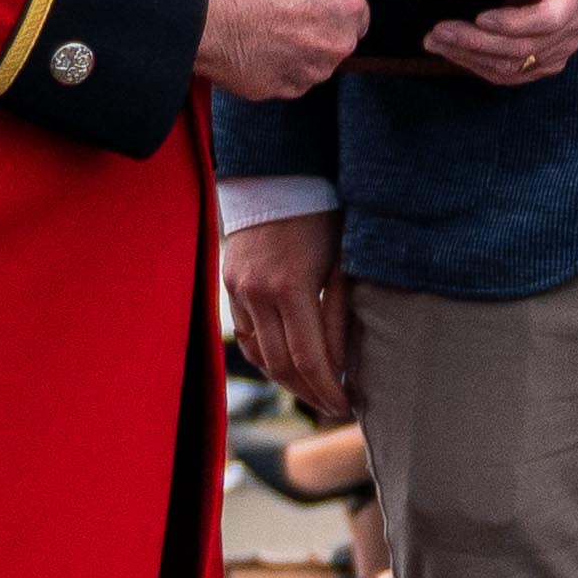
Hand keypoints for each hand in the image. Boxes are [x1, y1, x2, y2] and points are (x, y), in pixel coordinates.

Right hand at [194, 0, 380, 98]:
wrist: (197, 15)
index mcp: (342, 5)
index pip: (359, 12)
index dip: (337, 7)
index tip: (322, 5)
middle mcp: (333, 43)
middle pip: (339, 40)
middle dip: (320, 30)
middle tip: (290, 16)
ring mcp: (308, 72)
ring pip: (315, 63)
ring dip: (300, 52)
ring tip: (268, 33)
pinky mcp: (282, 90)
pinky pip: (290, 79)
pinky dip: (278, 68)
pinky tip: (257, 50)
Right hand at [224, 210, 358, 422]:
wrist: (279, 171)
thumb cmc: (324, 213)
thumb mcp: (343, 262)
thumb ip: (341, 314)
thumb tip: (344, 366)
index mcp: (290, 287)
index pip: (309, 359)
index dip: (329, 389)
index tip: (348, 405)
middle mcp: (257, 292)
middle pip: (280, 366)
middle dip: (310, 392)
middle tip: (335, 406)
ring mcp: (237, 288)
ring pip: (258, 354)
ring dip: (286, 379)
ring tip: (314, 389)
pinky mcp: (229, 283)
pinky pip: (245, 333)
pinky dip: (265, 355)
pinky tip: (286, 363)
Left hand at [434, 0, 577, 89]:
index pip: (550, 16)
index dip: (514, 23)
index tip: (480, 18)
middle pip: (528, 45)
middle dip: (478, 42)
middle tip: (440, 30)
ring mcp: (565, 42)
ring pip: (516, 64)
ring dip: (471, 56)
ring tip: (437, 41)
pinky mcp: (548, 59)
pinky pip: (513, 73)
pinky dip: (479, 65)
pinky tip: (453, 53)